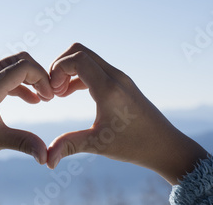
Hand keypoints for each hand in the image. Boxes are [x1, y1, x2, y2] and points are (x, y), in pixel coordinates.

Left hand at [0, 52, 54, 175]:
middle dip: (37, 74)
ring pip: (9, 67)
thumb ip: (24, 143)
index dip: (42, 78)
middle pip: (18, 60)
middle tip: (49, 94)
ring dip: (27, 79)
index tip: (50, 98)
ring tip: (41, 99)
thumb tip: (47, 156)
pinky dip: (16, 84)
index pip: (24, 66)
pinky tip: (28, 100)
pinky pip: (0, 76)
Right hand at [47, 43, 207, 184]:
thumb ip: (69, 146)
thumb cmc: (134, 145)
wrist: (165, 146)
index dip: (58, 69)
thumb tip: (47, 161)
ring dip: (69, 69)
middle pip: (80, 51)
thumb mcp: (98, 145)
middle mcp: (115, 77)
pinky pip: (95, 68)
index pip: (77, 59)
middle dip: (60, 65)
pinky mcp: (121, 82)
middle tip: (53, 89)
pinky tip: (70, 92)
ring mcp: (120, 77)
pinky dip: (79, 74)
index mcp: (109, 88)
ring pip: (87, 57)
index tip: (53, 92)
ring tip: (59, 93)